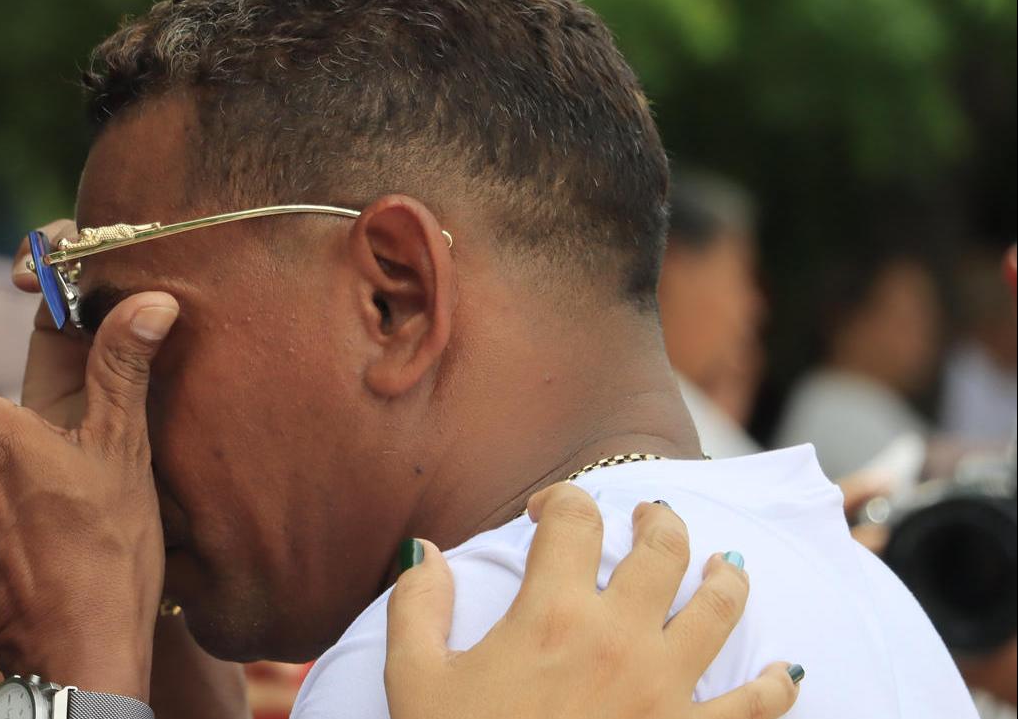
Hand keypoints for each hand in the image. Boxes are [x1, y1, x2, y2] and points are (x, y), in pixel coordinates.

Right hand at [385, 483, 802, 718]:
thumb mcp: (415, 679)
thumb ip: (417, 606)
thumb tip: (425, 551)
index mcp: (551, 614)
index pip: (575, 520)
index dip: (561, 499)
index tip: (547, 512)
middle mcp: (619, 638)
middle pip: (662, 549)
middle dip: (657, 519)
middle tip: (649, 515)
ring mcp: (665, 689)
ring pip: (720, 609)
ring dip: (724, 578)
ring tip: (722, 567)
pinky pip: (756, 706)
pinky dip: (776, 687)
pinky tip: (784, 673)